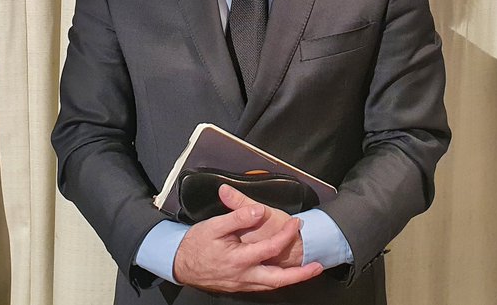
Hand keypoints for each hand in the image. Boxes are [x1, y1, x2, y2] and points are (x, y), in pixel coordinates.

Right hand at [172, 192, 321, 291]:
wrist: (179, 264)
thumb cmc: (195, 244)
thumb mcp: (215, 225)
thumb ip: (238, 216)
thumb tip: (258, 211)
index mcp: (240, 259)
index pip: (271, 247)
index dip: (286, 234)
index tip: (295, 222)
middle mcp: (244, 275)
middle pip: (279, 279)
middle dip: (300, 274)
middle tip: (317, 266)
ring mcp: (242, 283)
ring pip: (272, 285)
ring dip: (291, 279)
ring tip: (307, 272)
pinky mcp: (239, 285)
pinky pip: (263, 285)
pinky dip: (276, 280)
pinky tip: (281, 274)